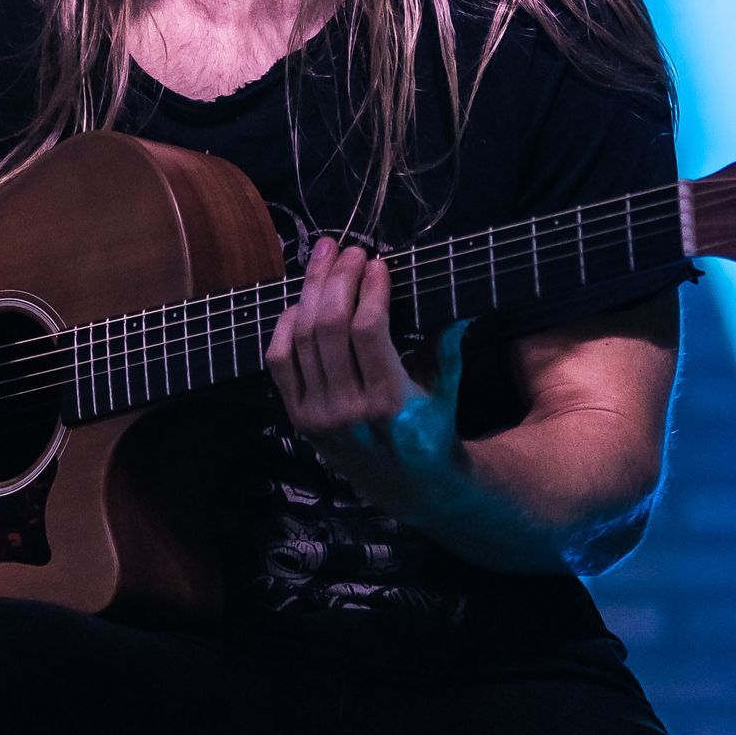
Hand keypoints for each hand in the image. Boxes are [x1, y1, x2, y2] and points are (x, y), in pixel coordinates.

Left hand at [266, 237, 467, 507]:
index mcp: (388, 400)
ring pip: (301, 337)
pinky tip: (301, 301)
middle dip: (337, 279)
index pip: (367, 329)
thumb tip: (457, 299)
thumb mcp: (446, 389)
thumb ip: (446, 344)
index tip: (377, 263)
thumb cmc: (430, 428)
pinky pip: (278, 360)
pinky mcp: (295, 417)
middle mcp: (346, 408)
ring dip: (311, 290)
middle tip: (349, 250)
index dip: (369, 288)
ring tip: (324, 259)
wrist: (403, 484)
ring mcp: (315, 414)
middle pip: (328, 326)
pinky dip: (285, 325)